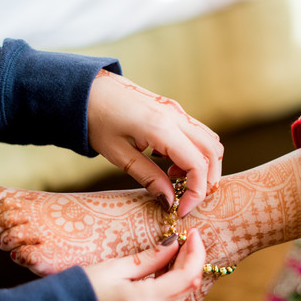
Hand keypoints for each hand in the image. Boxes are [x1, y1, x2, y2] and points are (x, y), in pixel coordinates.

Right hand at [84, 228, 204, 300]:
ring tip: (172, 253)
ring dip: (177, 277)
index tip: (194, 234)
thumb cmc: (79, 289)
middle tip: (186, 240)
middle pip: (184, 291)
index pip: (185, 278)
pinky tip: (159, 275)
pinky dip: (164, 291)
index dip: (196, 254)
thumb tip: (174, 244)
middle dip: (189, 263)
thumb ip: (149, 258)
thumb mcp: (114, 267)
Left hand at [88, 70, 223, 216]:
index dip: (196, 192)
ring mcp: (178, 111)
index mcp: (161, 127)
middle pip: (213, 152)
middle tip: (187, 199)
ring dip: (203, 165)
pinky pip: (198, 134)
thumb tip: (170, 201)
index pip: (197, 164)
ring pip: (210, 141)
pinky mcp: (175, 110)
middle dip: (207, 181)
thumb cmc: (97, 121)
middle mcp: (176, 116)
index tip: (181, 209)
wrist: (87, 90)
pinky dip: (195, 153)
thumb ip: (149, 178)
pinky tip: (171, 162)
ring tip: (176, 178)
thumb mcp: (119, 155)